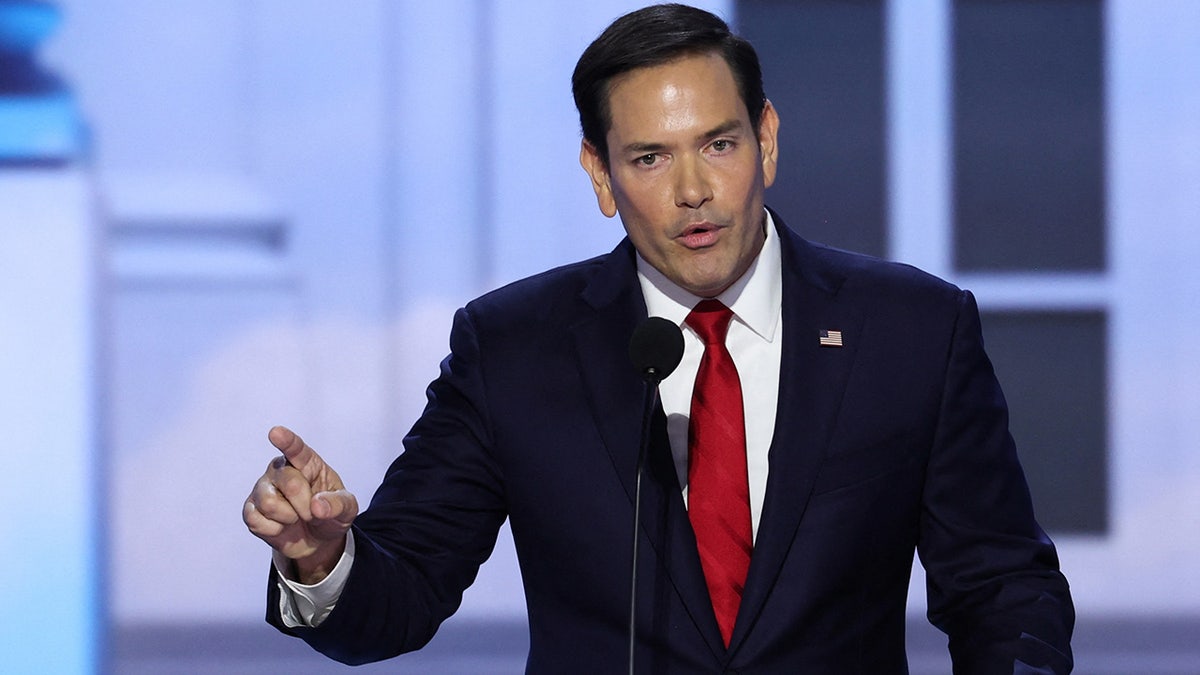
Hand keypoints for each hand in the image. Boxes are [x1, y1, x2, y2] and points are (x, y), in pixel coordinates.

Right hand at [243, 425, 358, 582]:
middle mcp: (281, 470)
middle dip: (305, 506)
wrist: (316, 539)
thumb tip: (317, 506)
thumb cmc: (331, 514)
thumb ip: (338, 505)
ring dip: (288, 518)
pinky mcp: (250, 508)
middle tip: (312, 514)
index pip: (297, 449)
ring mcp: (263, 488)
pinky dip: (274, 530)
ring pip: (269, 503)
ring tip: (295, 518)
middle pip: (289, 483)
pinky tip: (280, 527)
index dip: (287, 441)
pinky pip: (256, 520)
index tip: (276, 433)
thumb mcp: (347, 510)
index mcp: (308, 463)